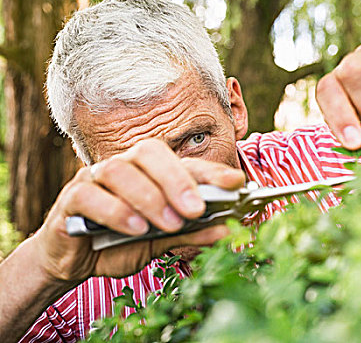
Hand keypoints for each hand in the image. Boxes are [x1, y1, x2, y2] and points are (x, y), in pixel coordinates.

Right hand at [32, 138, 244, 282]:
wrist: (75, 261)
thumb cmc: (119, 243)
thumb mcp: (160, 241)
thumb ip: (190, 233)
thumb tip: (227, 229)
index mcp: (150, 172)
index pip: (183, 163)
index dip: (211, 171)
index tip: (236, 183)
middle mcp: (125, 166)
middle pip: (150, 152)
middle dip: (177, 180)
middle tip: (197, 210)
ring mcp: (95, 179)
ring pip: (119, 170)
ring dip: (148, 197)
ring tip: (168, 224)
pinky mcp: (71, 199)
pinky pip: (89, 195)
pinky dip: (116, 211)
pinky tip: (135, 229)